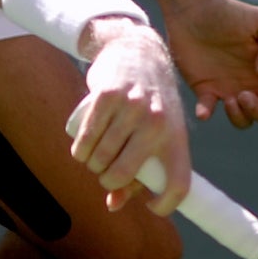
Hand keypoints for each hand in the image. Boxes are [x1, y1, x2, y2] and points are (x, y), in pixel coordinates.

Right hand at [64, 22, 191, 214]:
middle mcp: (158, 124)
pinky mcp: (107, 96)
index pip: (178, 185)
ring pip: (100, 158)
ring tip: (94, 156)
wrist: (138, 52)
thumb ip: (137, 173)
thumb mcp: (156, 135)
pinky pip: (85, 138)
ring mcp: (132, 109)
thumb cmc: (149, 105)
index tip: (150, 206)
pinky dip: (79, 150)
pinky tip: (82, 149)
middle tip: (105, 171)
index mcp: (176, 138)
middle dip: (107, 180)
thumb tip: (112, 205)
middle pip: (123, 175)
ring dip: (91, 164)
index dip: (165, 206)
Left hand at [161, 0, 257, 127]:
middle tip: (244, 94)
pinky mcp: (206, 89)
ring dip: (241, 117)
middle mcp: (254, 84)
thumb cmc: (230, 12)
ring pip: (245, 122)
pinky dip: (206, 114)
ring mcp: (230, 89)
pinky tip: (204, 111)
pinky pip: (208, 111)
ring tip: (229, 99)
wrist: (194, 9)